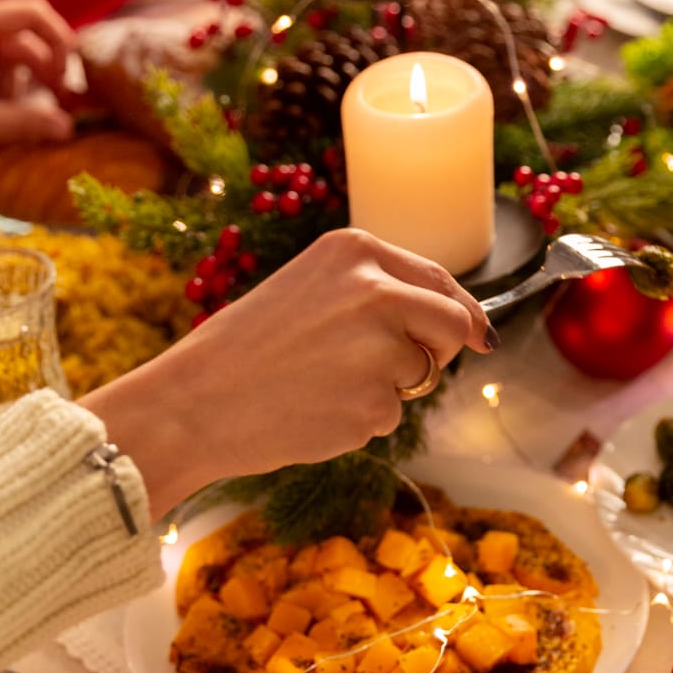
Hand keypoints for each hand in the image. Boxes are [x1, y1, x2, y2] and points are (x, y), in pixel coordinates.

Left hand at [0, 0, 75, 154]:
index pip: (31, 12)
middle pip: (23, 39)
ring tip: (7, 115)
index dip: (61, 38)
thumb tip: (67, 128)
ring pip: (8, 52)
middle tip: (56, 106)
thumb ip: (21, 122)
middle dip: (42, 72)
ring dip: (17, 83)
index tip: (72, 73)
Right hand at [86, 230, 497, 519]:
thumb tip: (462, 326)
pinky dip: (360, 421)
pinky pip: (390, 416)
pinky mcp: (374, 403)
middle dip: (438, 351)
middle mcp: (376, 291)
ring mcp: (379, 348)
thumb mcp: (311, 289)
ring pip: (418, 376)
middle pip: (452, 325)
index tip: (478, 334)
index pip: (440, 279)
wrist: (194, 402)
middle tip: (394, 369)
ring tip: (320, 385)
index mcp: (356, 251)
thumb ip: (377, 293)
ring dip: (385, 389)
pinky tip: (313, 410)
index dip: (463, 311)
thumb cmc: (246, 348)